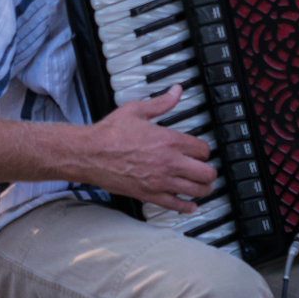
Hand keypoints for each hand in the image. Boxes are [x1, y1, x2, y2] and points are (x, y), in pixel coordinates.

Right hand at [90, 85, 217, 212]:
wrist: (89, 153)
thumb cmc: (110, 133)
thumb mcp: (138, 110)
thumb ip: (162, 102)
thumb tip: (176, 91)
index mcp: (170, 140)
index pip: (203, 149)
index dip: (204, 151)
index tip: (200, 152)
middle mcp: (170, 162)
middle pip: (206, 173)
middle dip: (209, 172)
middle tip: (207, 170)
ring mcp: (160, 181)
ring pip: (196, 190)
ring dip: (203, 189)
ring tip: (203, 187)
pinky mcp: (149, 195)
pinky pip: (175, 205)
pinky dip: (186, 206)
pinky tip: (190, 205)